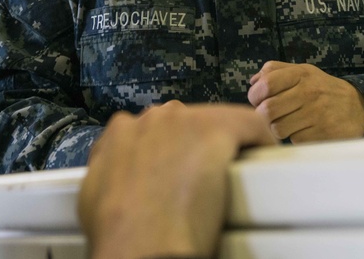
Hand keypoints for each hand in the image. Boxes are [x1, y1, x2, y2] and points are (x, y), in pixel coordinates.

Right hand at [78, 101, 275, 258]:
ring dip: (221, 143)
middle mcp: (151, 119)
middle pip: (183, 123)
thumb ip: (110, 173)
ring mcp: (182, 122)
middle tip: (202, 178)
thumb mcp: (96, 195)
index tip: (179, 170)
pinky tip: (267, 153)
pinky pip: (248, 124)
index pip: (153, 131)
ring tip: (231, 172)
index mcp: (120, 132)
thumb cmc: (117, 231)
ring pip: (213, 121)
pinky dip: (259, 138)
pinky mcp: (215, 130)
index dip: (169, 151)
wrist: (139, 244)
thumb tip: (120, 183)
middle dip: (193, 146)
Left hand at [247, 60, 363, 142]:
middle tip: (269, 117)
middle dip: (262, 116)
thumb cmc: (321, 88)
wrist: (358, 106)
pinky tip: (302, 130)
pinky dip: (294, 137)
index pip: (266, 85)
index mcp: (301, 74)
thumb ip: (275, 71)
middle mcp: (309, 92)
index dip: (255, 96)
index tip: (258, 101)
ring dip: (277, 129)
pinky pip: (295, 140)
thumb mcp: (302, 72)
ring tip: (285, 124)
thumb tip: (253, 82)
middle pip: (268, 110)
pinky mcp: (324, 133)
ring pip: (278, 129)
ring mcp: (318, 114)